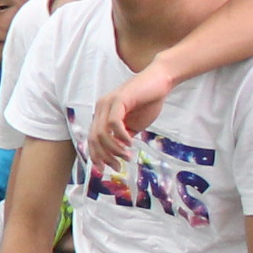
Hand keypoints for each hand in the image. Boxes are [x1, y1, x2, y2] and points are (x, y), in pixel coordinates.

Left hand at [86, 62, 175, 177]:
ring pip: (102, 133)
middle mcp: (101, 108)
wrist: (160, 82)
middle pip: (94, 138)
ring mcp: (108, 103)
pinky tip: (130, 143)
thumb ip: (123, 137)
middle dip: (104, 156)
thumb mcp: (133, 125)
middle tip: (118, 166)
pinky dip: (121, 136)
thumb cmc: (147, 102)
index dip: (96, 156)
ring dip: (114, 149)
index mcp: (102, 114)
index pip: (92, 139)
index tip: (105, 170)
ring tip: (126, 156)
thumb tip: (118, 154)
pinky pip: (114, 123)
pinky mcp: (119, 99)